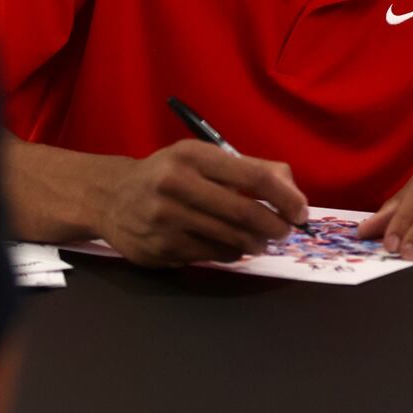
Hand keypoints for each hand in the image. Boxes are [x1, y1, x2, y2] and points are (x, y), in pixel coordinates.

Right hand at [97, 141, 308, 267]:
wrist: (112, 197)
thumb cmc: (169, 174)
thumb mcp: (202, 158)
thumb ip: (249, 169)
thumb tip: (293, 192)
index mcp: (192, 156)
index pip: (253, 177)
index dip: (285, 197)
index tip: (301, 212)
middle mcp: (175, 185)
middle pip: (244, 213)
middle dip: (275, 227)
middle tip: (285, 232)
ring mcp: (165, 220)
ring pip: (231, 239)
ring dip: (256, 243)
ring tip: (261, 240)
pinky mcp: (160, 248)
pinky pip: (212, 256)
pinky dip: (231, 253)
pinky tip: (231, 246)